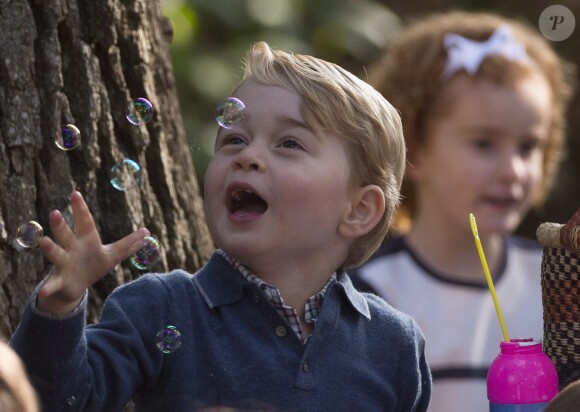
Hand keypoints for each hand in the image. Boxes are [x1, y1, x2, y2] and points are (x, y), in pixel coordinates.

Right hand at [37, 191, 149, 314]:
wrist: (75, 287)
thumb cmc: (93, 265)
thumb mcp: (112, 255)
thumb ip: (128, 244)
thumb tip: (147, 232)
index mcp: (86, 241)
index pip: (85, 223)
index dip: (80, 209)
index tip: (74, 193)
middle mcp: (72, 249)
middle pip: (66, 235)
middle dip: (61, 226)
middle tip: (55, 213)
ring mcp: (64, 265)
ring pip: (56, 255)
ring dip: (50, 248)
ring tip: (43, 242)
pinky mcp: (60, 282)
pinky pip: (52, 285)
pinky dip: (47, 288)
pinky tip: (42, 291)